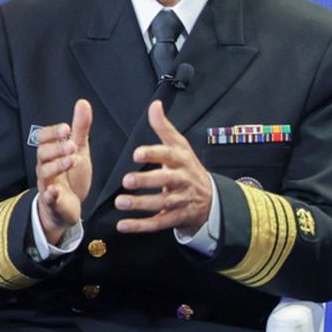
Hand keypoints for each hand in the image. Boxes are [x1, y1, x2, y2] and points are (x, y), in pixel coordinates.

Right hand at [36, 99, 92, 244]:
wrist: (70, 206)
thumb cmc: (72, 175)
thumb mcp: (79, 149)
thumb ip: (80, 128)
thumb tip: (83, 102)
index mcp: (51, 153)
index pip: (43, 138)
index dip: (52, 133)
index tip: (66, 128)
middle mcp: (45, 167)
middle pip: (42, 154)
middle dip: (56, 148)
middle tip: (72, 146)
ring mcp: (47, 184)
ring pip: (45, 173)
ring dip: (57, 166)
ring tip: (72, 160)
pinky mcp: (52, 202)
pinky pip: (47, 198)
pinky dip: (50, 194)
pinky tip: (56, 190)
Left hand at [116, 99, 213, 235]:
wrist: (210, 199)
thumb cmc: (188, 168)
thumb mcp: (179, 146)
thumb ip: (164, 127)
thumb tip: (155, 105)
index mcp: (181, 161)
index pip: (168, 156)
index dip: (153, 155)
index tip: (137, 154)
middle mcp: (182, 180)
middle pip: (165, 181)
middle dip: (147, 181)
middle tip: (127, 180)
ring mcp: (180, 201)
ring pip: (161, 203)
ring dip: (141, 204)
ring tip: (120, 202)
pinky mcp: (176, 218)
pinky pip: (159, 223)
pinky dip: (141, 226)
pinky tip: (123, 225)